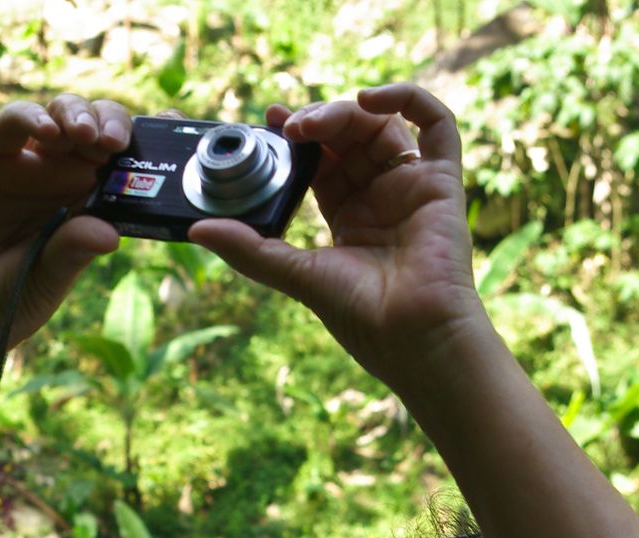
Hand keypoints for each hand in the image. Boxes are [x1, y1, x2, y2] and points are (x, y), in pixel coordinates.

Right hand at [0, 95, 130, 355]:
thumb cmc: (14, 295)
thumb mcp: (51, 279)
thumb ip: (74, 251)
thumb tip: (110, 235)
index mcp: (95, 198)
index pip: (130, 155)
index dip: (153, 134)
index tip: (173, 126)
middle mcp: (66, 173)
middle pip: (100, 125)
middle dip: (113, 124)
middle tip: (114, 143)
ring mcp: (30, 162)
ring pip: (63, 114)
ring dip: (78, 115)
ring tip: (85, 136)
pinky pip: (14, 124)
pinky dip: (32, 118)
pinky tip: (47, 132)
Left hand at [188, 84, 486, 386]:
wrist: (411, 337)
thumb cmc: (360, 315)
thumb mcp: (294, 274)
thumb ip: (248, 249)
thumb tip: (196, 230)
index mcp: (347, 214)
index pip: (321, 160)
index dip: (296, 135)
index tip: (267, 119)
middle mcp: (380, 195)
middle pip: (348, 137)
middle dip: (316, 121)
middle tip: (286, 124)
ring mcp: (412, 186)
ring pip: (381, 125)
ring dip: (344, 112)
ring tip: (310, 124)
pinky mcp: (442, 181)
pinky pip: (437, 124)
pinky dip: (408, 99)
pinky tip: (369, 99)